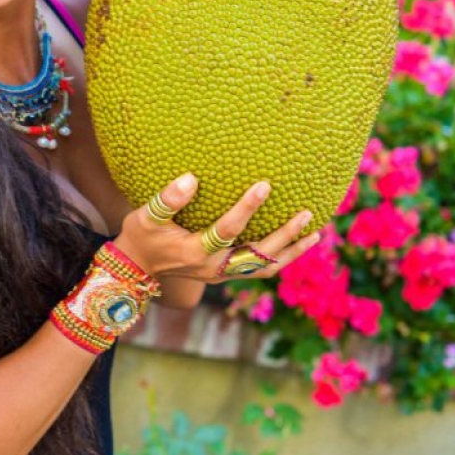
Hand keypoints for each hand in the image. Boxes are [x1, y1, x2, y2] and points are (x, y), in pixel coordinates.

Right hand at [112, 173, 319, 283]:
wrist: (138, 268)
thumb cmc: (142, 236)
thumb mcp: (146, 217)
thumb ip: (167, 200)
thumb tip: (191, 179)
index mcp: (194, 252)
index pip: (227, 230)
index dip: (247, 208)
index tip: (265, 185)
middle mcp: (213, 268)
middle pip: (258, 255)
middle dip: (284, 235)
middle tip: (306, 213)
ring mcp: (222, 274)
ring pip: (264, 267)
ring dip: (291, 251)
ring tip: (315, 233)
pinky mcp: (226, 275)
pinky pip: (260, 269)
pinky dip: (281, 257)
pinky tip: (298, 243)